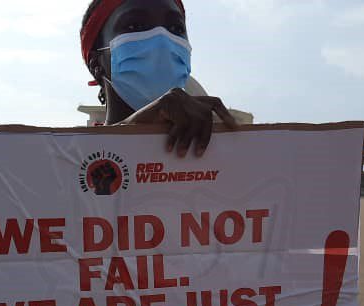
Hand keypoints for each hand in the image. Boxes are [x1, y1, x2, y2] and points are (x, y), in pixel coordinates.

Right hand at [119, 88, 238, 157]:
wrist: (127, 130)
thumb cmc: (151, 133)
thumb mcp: (176, 130)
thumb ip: (192, 128)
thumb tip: (218, 135)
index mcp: (187, 100)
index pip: (214, 102)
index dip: (225, 115)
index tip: (235, 128)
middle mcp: (182, 94)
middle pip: (207, 114)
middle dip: (205, 136)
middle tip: (198, 154)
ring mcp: (175, 95)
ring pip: (195, 120)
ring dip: (188, 140)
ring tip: (180, 153)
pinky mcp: (167, 100)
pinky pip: (181, 122)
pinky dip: (176, 137)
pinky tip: (168, 147)